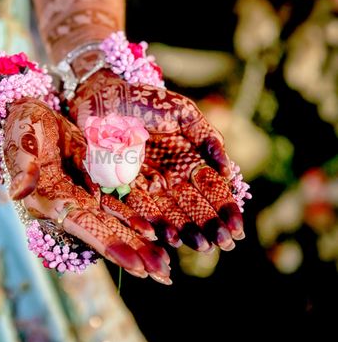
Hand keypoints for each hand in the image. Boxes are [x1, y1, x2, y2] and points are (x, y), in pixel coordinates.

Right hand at [3, 97, 172, 283]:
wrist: (30, 113)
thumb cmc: (20, 126)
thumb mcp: (21, 140)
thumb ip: (23, 166)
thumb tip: (17, 192)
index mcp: (50, 201)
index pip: (85, 227)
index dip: (111, 246)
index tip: (138, 267)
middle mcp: (68, 206)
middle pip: (107, 233)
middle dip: (136, 255)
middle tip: (164, 277)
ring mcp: (84, 197)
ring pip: (118, 224)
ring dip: (142, 246)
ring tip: (166, 268)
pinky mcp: (95, 184)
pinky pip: (121, 205)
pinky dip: (139, 221)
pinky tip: (159, 235)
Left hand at [69, 70, 243, 251]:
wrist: (104, 96)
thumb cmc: (146, 101)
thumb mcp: (183, 112)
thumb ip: (206, 137)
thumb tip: (226, 170)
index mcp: (188, 161)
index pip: (211, 190)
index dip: (225, 209)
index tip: (237, 228)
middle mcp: (170, 179)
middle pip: (193, 208)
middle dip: (210, 226)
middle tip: (224, 244)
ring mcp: (146, 187)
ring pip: (169, 215)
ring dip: (185, 232)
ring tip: (200, 245)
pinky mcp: (120, 190)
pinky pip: (137, 210)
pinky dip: (151, 224)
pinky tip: (165, 237)